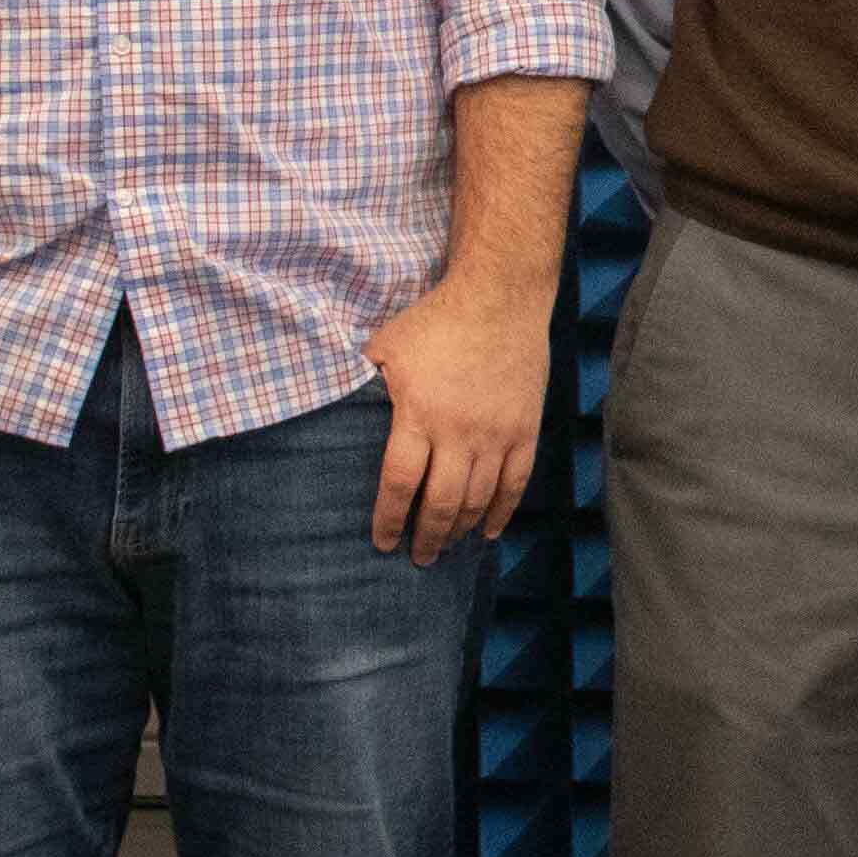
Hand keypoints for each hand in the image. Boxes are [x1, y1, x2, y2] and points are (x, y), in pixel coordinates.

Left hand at [362, 283, 548, 564]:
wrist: (499, 297)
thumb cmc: (435, 321)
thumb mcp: (384, 347)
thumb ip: (363, 386)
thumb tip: (332, 411)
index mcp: (419, 416)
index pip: (399, 483)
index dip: (388, 519)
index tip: (381, 542)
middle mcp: (459, 433)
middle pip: (441, 503)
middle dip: (427, 537)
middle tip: (417, 559)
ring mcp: (496, 434)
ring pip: (478, 499)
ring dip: (460, 530)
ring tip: (446, 547)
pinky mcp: (525, 429)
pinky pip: (516, 483)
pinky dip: (502, 512)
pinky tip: (488, 532)